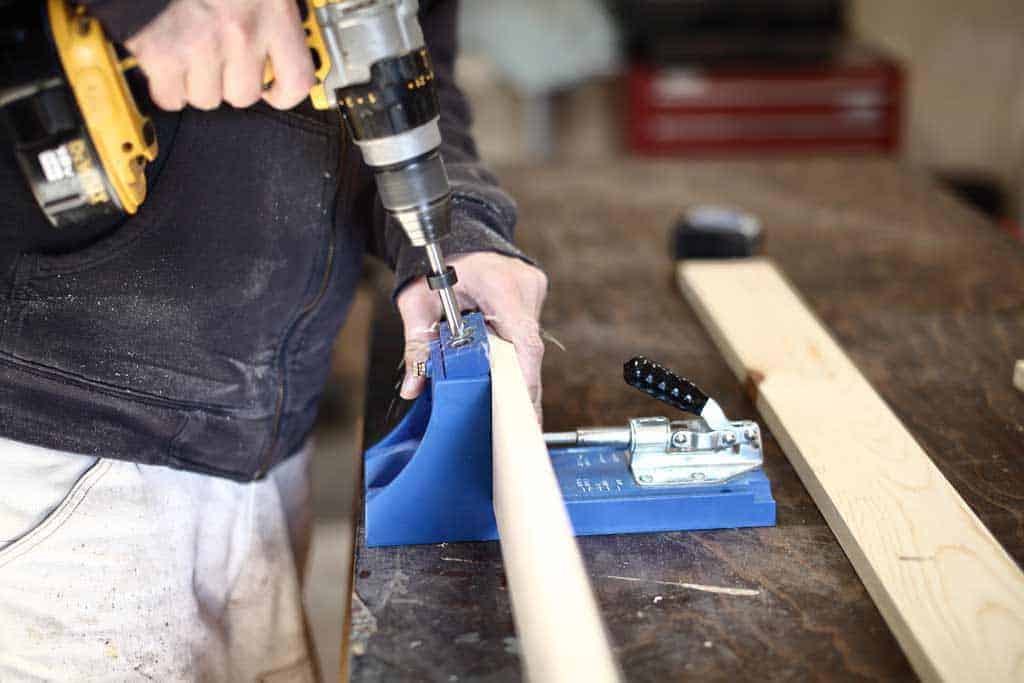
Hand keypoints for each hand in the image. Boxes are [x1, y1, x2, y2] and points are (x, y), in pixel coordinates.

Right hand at [125, 0, 313, 110]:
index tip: (273, 90)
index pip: (297, 81)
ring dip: (195, 81)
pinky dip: (165, 84)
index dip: (283, 94)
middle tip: (215, 56)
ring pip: (206, 98)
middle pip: (244, 95)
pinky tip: (164, 59)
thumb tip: (273, 45)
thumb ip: (269, 9)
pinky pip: (170, 97)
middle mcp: (241, 31)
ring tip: (186, 49)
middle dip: (229, 81)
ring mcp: (201, 44)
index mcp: (273, 10)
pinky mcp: (162, 52)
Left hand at [396, 252, 548, 421]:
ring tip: (512, 413)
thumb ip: (417, 344)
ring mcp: (534, 291)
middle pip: (529, 350)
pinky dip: (516, 359)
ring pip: (530, 345)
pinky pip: (528, 336)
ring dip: (518, 374)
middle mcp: (525, 286)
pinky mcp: (534, 297)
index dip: (524, 379)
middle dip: (522, 388)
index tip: (521, 410)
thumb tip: (412, 386)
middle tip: (519, 428)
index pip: (523, 340)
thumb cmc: (436, 263)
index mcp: (500, 284)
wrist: (458, 234)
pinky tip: (509, 385)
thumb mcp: (418, 302)